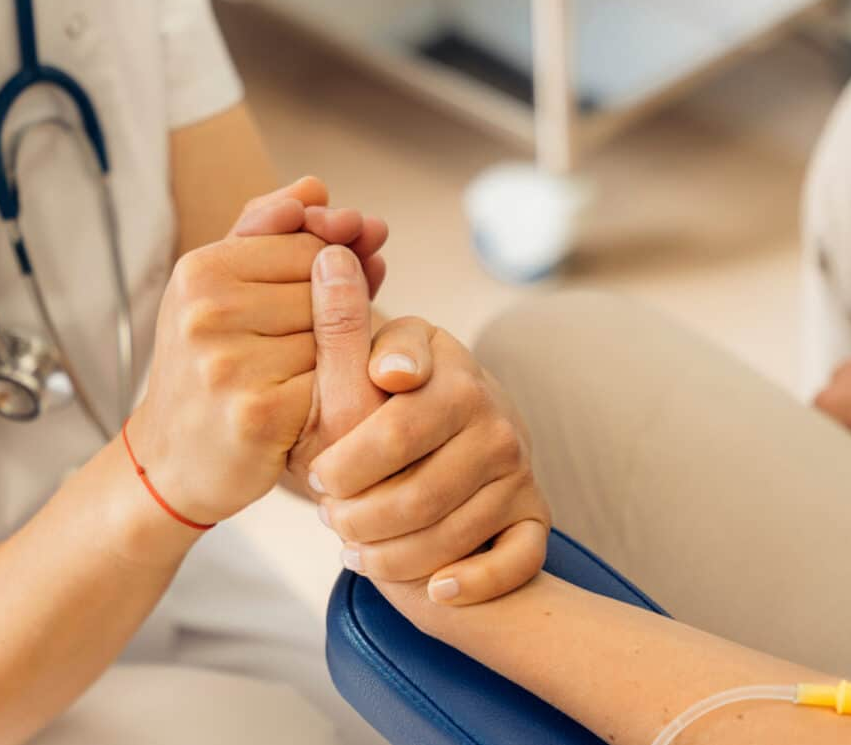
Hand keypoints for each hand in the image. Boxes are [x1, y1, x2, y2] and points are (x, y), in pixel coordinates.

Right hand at [125, 179, 389, 526]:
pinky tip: (309, 407)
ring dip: (335, 356)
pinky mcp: (260, 415)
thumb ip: (267, 230)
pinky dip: (333, 395)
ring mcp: (231, 365)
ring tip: (298, 377)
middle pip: (327, 288)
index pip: (310, 242)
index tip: (324, 296)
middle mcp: (208, 313)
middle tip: (301, 349)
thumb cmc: (206, 364)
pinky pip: (334, 384)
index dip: (331, 268)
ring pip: (335, 336)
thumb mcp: (217, 288)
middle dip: (331, 315)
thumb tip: (317, 187)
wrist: (173, 459)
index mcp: (199, 270)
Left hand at [300, 248, 550, 606]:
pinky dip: (476, 583)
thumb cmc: (394, 395)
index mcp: (455, 378)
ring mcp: (518, 473)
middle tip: (328, 518)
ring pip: (451, 536)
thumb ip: (347, 322)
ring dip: (393, 557)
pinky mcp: (535, 518)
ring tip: (353, 550)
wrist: (452, 435)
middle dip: (359, 517)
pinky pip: (517, 562)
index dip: (344, 465)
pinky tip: (437, 589)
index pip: (393, 431)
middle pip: (415, 495)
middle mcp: (497, 423)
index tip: (316, 476)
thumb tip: (330, 261)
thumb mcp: (372, 353)